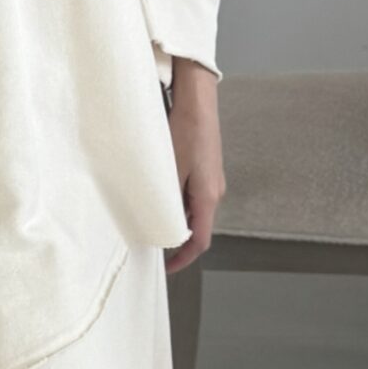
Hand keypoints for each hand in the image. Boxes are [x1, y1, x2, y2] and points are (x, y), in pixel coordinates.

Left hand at [163, 59, 225, 273]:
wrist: (197, 101)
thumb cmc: (185, 131)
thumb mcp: (170, 170)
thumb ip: (168, 199)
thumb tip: (161, 223)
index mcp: (208, 196)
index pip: (201, 240)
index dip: (184, 258)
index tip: (168, 266)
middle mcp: (215, 191)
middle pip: (199, 226)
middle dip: (178, 238)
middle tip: (152, 240)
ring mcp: (213, 180)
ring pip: (195, 210)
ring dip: (177, 218)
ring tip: (153, 215)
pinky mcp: (207, 170)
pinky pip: (194, 195)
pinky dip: (179, 202)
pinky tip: (162, 194)